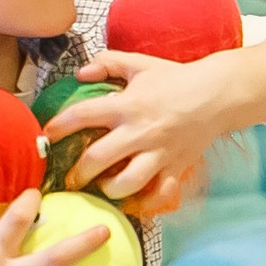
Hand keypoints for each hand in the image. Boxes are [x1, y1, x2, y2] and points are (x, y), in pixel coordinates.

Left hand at [46, 50, 227, 205]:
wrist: (218, 94)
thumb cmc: (176, 78)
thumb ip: (107, 63)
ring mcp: (158, 153)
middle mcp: (139, 132)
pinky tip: (136, 201)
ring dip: (110, 189)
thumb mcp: (139, 64)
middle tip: (72, 177)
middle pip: (97, 158)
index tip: (47, 134)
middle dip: (78, 172)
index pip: (83, 115)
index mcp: (127, 105)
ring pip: (127, 182)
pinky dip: (147, 203)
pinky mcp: (176, 167)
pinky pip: (160, 194)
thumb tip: (80, 73)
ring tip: (105, 187)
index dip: (58, 126)